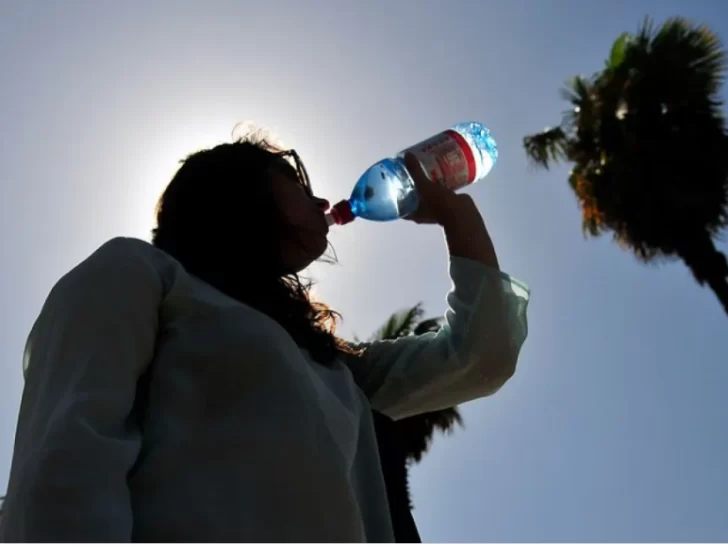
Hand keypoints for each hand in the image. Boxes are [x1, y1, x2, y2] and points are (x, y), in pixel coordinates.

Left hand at [402, 153, 498, 267]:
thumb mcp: (424, 185)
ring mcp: (435, 210)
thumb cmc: (439, 203)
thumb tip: (407, 156)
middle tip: (409, 171)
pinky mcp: (446, 205)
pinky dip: (438, 185)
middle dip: (411, 186)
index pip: (398, 206)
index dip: (394, 196)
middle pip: (413, 198)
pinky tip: (439, 172)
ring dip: (426, 184)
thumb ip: (415, 171)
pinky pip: (439, 193)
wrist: (462, 212)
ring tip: (424, 169)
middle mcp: (422, 214)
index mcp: (414, 214)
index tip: (392, 183)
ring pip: (427, 195)